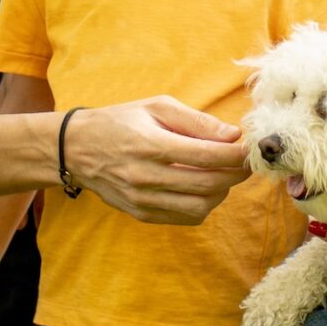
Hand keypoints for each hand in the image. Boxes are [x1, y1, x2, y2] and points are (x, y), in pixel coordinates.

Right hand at [64, 99, 248, 224]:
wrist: (76, 149)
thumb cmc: (120, 121)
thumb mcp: (156, 107)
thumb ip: (196, 121)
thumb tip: (232, 135)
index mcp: (150, 144)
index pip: (207, 155)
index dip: (235, 155)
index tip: (250, 149)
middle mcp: (145, 176)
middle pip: (208, 184)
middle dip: (235, 175)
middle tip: (245, 164)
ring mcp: (142, 199)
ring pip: (200, 207)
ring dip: (222, 193)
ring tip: (224, 176)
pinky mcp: (141, 214)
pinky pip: (184, 218)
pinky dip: (203, 205)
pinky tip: (204, 189)